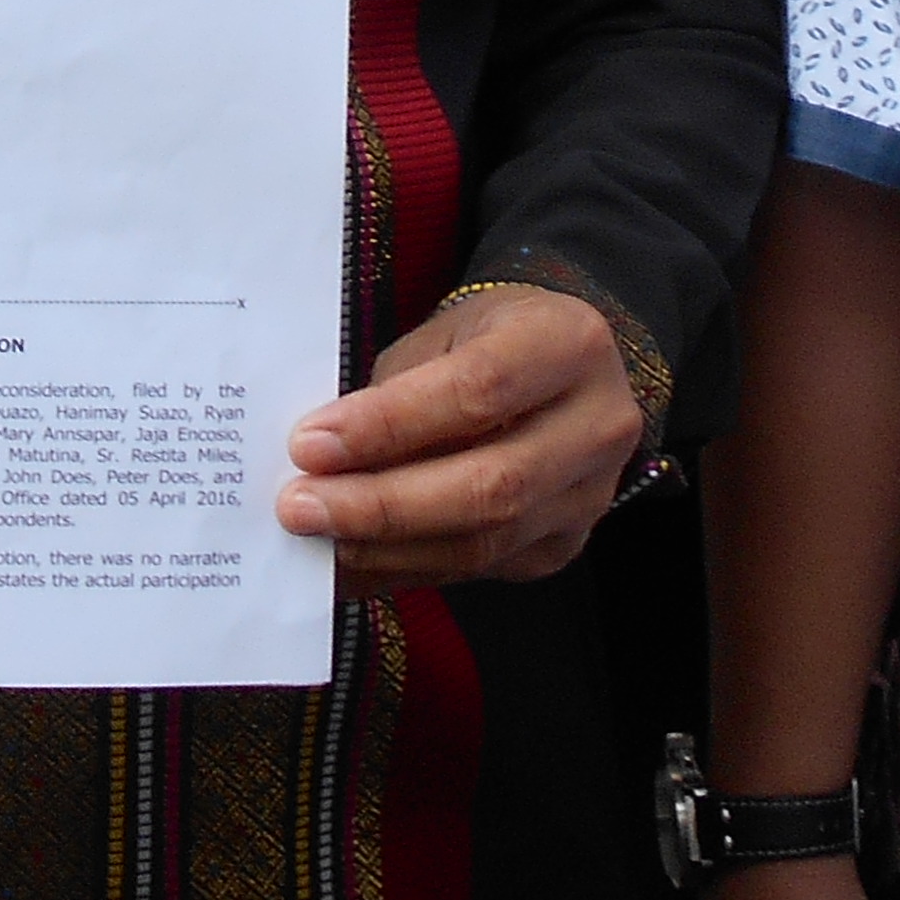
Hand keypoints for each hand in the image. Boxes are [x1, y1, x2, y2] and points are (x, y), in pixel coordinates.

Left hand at [277, 281, 640, 584]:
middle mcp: (598, 425)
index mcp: (570, 344)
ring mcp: (590, 495)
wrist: (556, 368)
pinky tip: (349, 560)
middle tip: (301, 506)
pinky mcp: (564, 544)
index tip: (311, 443)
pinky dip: (404, 567)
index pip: (479, 391)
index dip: (390, 424)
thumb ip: (395, 389)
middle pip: (491, 484)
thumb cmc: (486, 339)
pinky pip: (477, 569)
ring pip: (485, 540)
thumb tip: (318, 458)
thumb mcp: (446, 331)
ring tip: (315, 537)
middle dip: (382, 504)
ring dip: (386, 546)